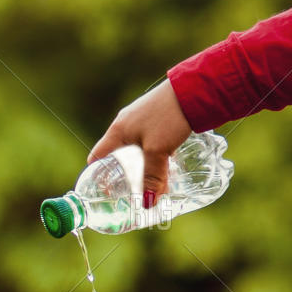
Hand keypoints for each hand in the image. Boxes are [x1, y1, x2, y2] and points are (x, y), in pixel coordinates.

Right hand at [87, 79, 192, 207]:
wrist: (194, 88)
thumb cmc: (169, 116)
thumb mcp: (158, 151)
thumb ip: (152, 177)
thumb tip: (147, 204)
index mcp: (117, 131)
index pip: (97, 157)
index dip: (97, 176)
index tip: (105, 192)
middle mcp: (126, 124)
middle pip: (117, 155)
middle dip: (124, 175)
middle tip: (131, 193)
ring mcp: (142, 119)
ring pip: (136, 150)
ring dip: (142, 166)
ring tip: (152, 184)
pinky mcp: (158, 117)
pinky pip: (150, 142)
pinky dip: (154, 156)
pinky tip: (167, 165)